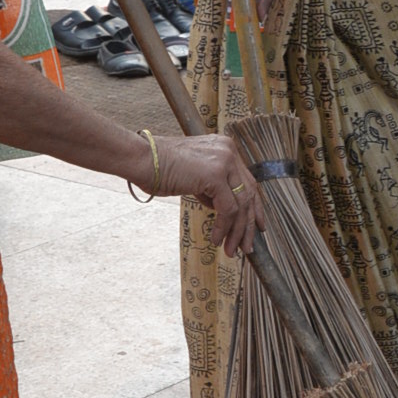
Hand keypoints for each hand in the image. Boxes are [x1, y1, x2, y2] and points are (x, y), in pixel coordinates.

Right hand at [151, 132, 264, 255]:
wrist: (141, 159)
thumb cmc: (160, 169)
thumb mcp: (195, 176)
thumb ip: (212, 187)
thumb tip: (224, 209)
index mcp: (225, 147)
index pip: (247, 181)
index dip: (254, 206)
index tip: (257, 226)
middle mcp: (229, 151)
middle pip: (249, 193)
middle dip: (249, 223)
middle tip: (248, 246)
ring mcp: (224, 161)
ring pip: (241, 204)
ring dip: (237, 231)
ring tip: (231, 249)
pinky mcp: (215, 175)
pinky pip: (228, 209)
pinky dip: (224, 227)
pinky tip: (216, 239)